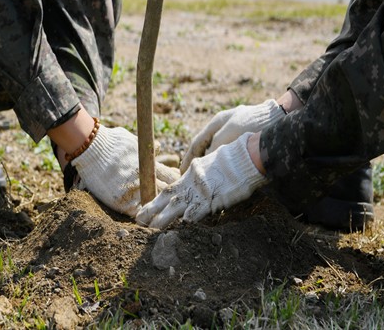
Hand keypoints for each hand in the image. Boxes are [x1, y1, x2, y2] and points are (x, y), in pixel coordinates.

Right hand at [71, 125, 180, 216]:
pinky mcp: (119, 201)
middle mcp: (143, 178)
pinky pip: (136, 212)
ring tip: (158, 209)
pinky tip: (144, 215)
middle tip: (169, 198)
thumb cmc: (110, 141)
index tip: (174, 183)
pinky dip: (140, 213)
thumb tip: (158, 147)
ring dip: (155, 205)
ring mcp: (132, 191)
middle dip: (167, 194)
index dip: (174, 181)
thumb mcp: (133, 140)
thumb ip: (147, 147)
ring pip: (152, 203)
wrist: (90, 148)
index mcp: (149, 163)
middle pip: (165, 191)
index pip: (171, 177)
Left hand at [136, 132, 267, 228]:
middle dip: (152, 209)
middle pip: (167, 197)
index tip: (145, 209)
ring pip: (178, 205)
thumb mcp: (209, 165)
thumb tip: (195, 183)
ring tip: (152, 228)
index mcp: (191, 174)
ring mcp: (202, 190)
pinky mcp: (215, 197)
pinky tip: (184, 224)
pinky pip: (201, 209)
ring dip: (164, 218)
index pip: (170, 189)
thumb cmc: (232, 160)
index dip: (156, 200)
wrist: (246, 156)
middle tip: (138, 219)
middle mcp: (192, 182)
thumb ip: (199, 176)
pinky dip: (192, 216)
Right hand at [180, 99, 284, 171]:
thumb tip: (207, 158)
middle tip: (189, 177)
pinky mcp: (244, 141)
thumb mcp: (231, 133)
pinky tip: (221, 172)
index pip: (197, 142)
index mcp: (217, 122)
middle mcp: (223, 126)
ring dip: (208, 163)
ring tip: (203, 178)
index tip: (181, 172)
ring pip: (216, 151)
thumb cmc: (254, 123)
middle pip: (204, 146)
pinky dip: (221, 163)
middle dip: (196, 162)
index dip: (188, 158)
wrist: (280, 118)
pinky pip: (227, 153)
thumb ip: (216, 145)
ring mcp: (233, 132)